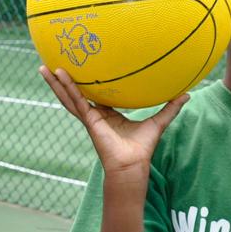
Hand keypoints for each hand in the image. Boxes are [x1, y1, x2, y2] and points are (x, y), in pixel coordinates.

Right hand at [40, 66, 187, 184]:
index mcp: (107, 115)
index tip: (81, 69)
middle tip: (52, 64)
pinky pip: (75, 100)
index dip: (86, 83)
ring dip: (56, 83)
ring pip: (68, 96)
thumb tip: (187, 94)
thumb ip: (170, 107)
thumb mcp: (158, 122)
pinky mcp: (88, 120)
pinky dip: (65, 88)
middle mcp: (95, 115)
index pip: (94, 95)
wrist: (132, 166)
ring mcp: (89, 117)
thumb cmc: (142, 149)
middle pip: (75, 94)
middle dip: (63, 81)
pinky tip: (57, 75)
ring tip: (43, 68)